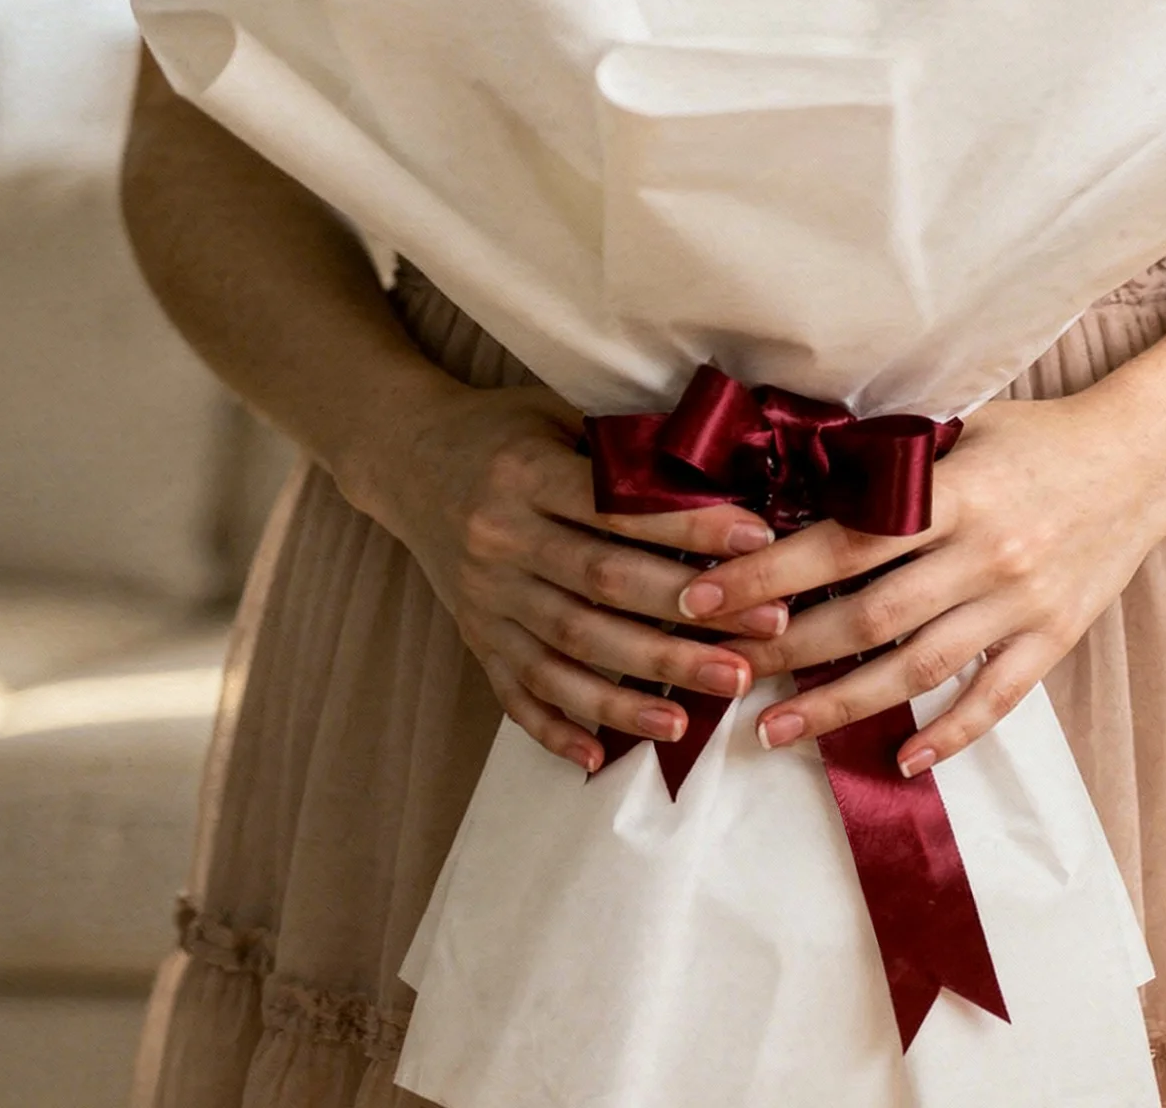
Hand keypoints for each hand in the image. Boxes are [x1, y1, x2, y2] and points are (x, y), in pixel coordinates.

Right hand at [347, 382, 791, 771]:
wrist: (403, 456)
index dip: (688, 528)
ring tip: (702, 709)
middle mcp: (500, 539)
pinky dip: (556, 727)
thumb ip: (623, 443)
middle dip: (687, 617)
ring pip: (566, 650)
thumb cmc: (501, 429)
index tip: (756, 541)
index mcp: (525, 475)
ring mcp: (485, 597)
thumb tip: (723, 460)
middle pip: (602, 586)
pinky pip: (514, 692)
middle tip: (763, 634)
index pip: (617, 509)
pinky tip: (603, 755)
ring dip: (636, 686)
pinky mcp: (475, 637)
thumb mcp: (555, 410)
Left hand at [681, 388, 1165, 775]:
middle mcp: (987, 553)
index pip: (844, 541)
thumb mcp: (962, 430)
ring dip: (841, 704)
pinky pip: (993, 698)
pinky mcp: (1054, 639)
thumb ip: (892, 466)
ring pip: (918, 668)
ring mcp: (1022, 603)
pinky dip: (946, 733)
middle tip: (721, 672)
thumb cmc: (1039, 436)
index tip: (707, 595)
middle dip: (787, 648)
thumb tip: (798, 487)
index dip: (770, 572)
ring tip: (777, 731)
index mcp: (956, 493)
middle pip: (869, 615)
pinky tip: (897, 757)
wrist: (1144, 457)